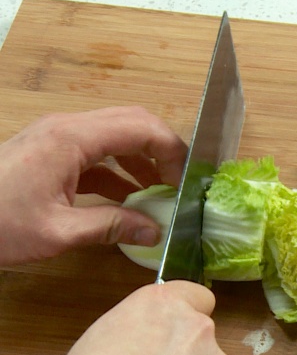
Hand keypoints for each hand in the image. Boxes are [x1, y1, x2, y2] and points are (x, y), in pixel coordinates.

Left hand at [0, 106, 186, 265]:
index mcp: (72, 139)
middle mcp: (67, 129)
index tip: (186, 182)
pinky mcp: (51, 153)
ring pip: (117, 134)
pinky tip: (132, 199)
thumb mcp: (59, 232)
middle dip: (163, 150)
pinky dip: (121, 171)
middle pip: (133, 122)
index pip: (141, 127)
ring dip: (143, 160)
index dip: (172, 152)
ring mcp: (58, 138)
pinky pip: (98, 152)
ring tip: (161, 193)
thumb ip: (112, 227)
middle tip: (180, 183)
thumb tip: (154, 231)